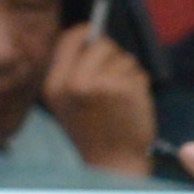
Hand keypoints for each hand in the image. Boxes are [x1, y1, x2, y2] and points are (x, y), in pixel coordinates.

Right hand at [40, 23, 156, 176]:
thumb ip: (72, 70)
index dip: (86, 32)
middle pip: (101, 44)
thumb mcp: (67, 101)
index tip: (93, 32)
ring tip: (119, 96)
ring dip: (127, 72)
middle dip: (111, 54)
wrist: (112, 161)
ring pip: (124, 58)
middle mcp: (75, 83)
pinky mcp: (126, 90)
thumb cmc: (92, 130)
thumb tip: (89, 35)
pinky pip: (139, 72)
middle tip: (112, 73)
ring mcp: (102, 85)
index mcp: (54, 84)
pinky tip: (131, 102)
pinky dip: (139, 83)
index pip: (70, 39)